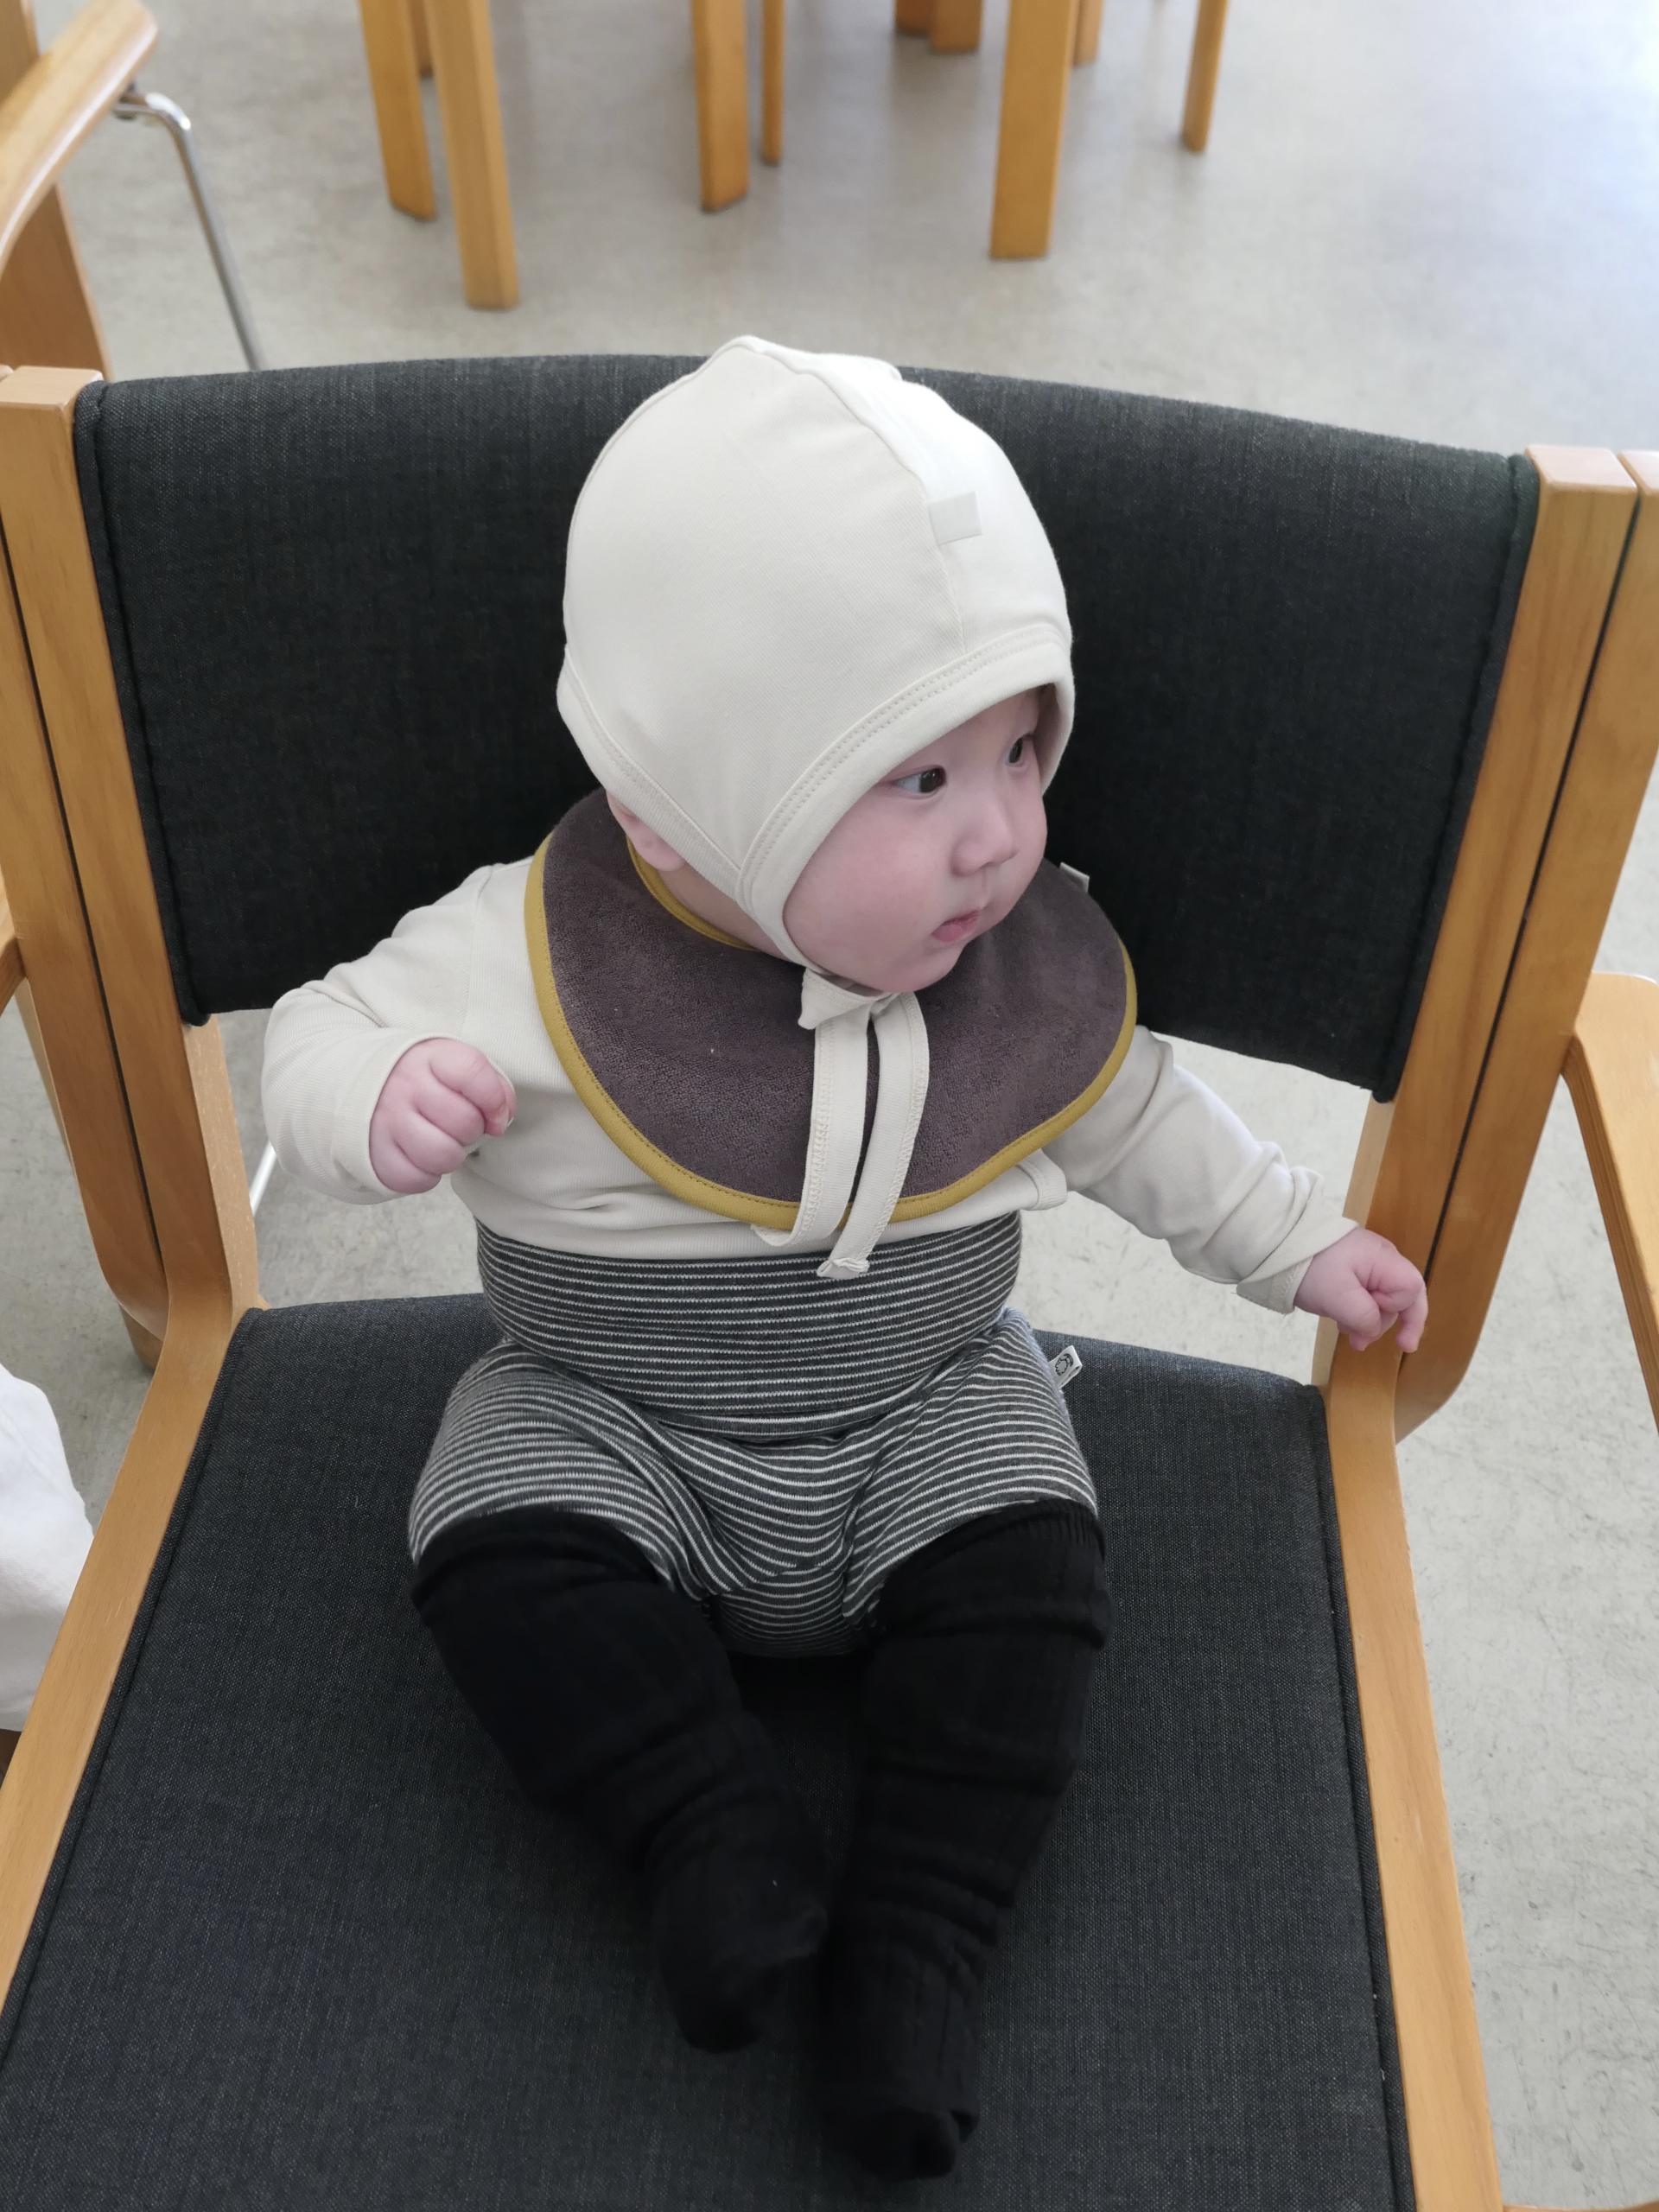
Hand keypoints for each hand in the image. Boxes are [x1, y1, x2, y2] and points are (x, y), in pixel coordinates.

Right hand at [368, 1039, 515, 1194]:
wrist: (358, 1084)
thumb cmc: (421, 1079)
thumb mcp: (452, 1065)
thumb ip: (489, 1084)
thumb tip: (502, 1117)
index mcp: (428, 1057)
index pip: (472, 1073)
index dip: (494, 1100)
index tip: (496, 1116)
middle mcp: (403, 1086)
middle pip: (464, 1122)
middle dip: (473, 1131)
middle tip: (459, 1127)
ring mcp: (385, 1121)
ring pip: (443, 1156)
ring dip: (452, 1156)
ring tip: (441, 1142)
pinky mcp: (374, 1154)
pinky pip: (417, 1179)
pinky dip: (426, 1175)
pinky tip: (420, 1156)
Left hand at [1293, 1227, 1426, 1352]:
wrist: (1279, 1246)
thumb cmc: (1312, 1270)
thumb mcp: (1339, 1298)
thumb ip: (1365, 1317)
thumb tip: (1373, 1329)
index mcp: (1384, 1260)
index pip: (1412, 1289)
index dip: (1408, 1316)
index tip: (1400, 1343)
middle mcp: (1381, 1259)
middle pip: (1398, 1298)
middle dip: (1381, 1324)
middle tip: (1357, 1343)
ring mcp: (1366, 1264)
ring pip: (1380, 1300)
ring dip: (1366, 1320)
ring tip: (1343, 1330)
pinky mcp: (1351, 1270)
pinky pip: (1364, 1295)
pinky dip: (1356, 1312)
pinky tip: (1341, 1321)